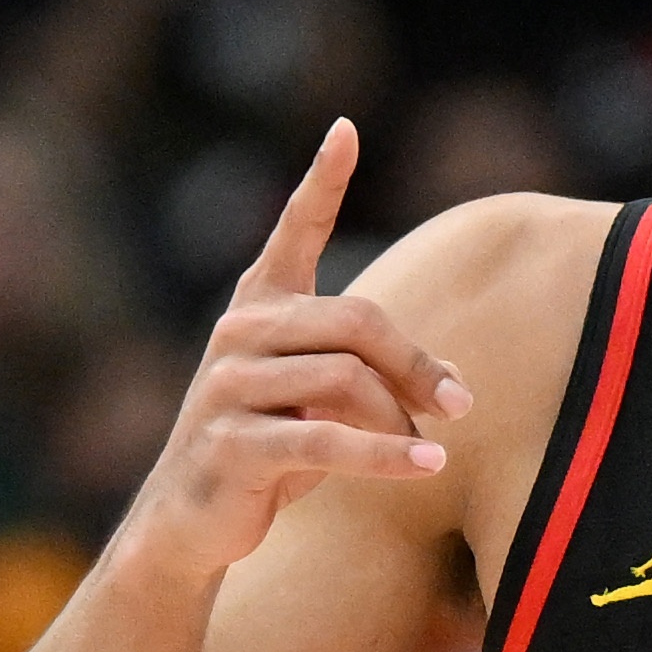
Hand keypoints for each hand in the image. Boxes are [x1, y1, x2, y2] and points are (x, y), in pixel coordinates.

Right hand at [123, 121, 467, 580]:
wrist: (191, 522)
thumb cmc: (270, 453)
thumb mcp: (326, 406)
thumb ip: (379, 379)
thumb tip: (456, 387)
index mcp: (260, 306)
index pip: (294, 231)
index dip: (321, 181)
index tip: (346, 130)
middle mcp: (239, 332)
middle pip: (356, 321)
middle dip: (416, 364)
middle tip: (460, 404)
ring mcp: (229, 386)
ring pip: (347, 380)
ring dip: (399, 421)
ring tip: (427, 449)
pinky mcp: (232, 444)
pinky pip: (326, 440)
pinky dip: (386, 455)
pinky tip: (427, 465)